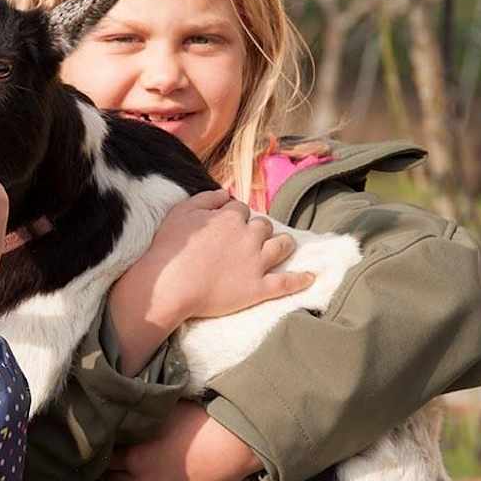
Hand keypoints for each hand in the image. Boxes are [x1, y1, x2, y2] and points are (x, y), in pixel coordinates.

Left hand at [104, 401, 261, 480]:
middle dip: (113, 472)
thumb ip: (143, 420)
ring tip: (129, 479)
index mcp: (134, 458)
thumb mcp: (163, 414)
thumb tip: (133, 413)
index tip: (103, 446)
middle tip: (112, 463)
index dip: (104, 452)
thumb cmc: (197, 425)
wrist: (228, 449)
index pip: (107, 460)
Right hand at [134, 189, 311, 320]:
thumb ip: (206, 198)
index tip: (229, 224)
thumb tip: (226, 193)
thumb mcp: (181, 212)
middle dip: (260, 228)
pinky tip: (310, 277)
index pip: (242, 209)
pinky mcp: (259, 288)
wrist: (171, 285)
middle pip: (264, 225)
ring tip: (286, 245)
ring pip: (281, 246)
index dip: (236, 216)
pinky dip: (300, 279)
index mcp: (231, 218)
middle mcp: (249, 236)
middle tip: (251, 237)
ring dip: (285, 244)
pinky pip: (286, 282)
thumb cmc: (170, 248)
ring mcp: (257, 263)